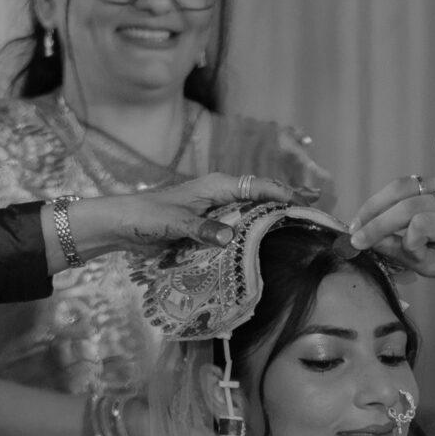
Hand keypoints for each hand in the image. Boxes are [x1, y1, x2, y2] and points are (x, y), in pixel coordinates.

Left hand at [65, 174, 297, 259]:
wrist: (121, 225)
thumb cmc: (146, 215)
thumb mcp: (175, 223)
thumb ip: (203, 229)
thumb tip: (229, 236)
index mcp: (216, 186)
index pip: (258, 186)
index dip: (283, 194)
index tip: (307, 203)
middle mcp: (220, 196)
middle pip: (261, 199)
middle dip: (285, 207)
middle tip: (313, 219)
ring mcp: (216, 213)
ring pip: (251, 216)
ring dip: (271, 224)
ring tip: (299, 234)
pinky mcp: (209, 229)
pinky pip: (238, 232)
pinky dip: (252, 238)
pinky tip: (266, 250)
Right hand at [348, 175, 434, 287]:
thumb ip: (405, 253)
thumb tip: (371, 240)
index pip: (423, 224)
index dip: (405, 240)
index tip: (397, 254)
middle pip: (409, 203)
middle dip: (377, 221)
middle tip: (355, 238)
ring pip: (405, 186)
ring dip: (376, 204)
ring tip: (357, 223)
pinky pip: (410, 185)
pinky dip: (388, 198)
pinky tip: (373, 212)